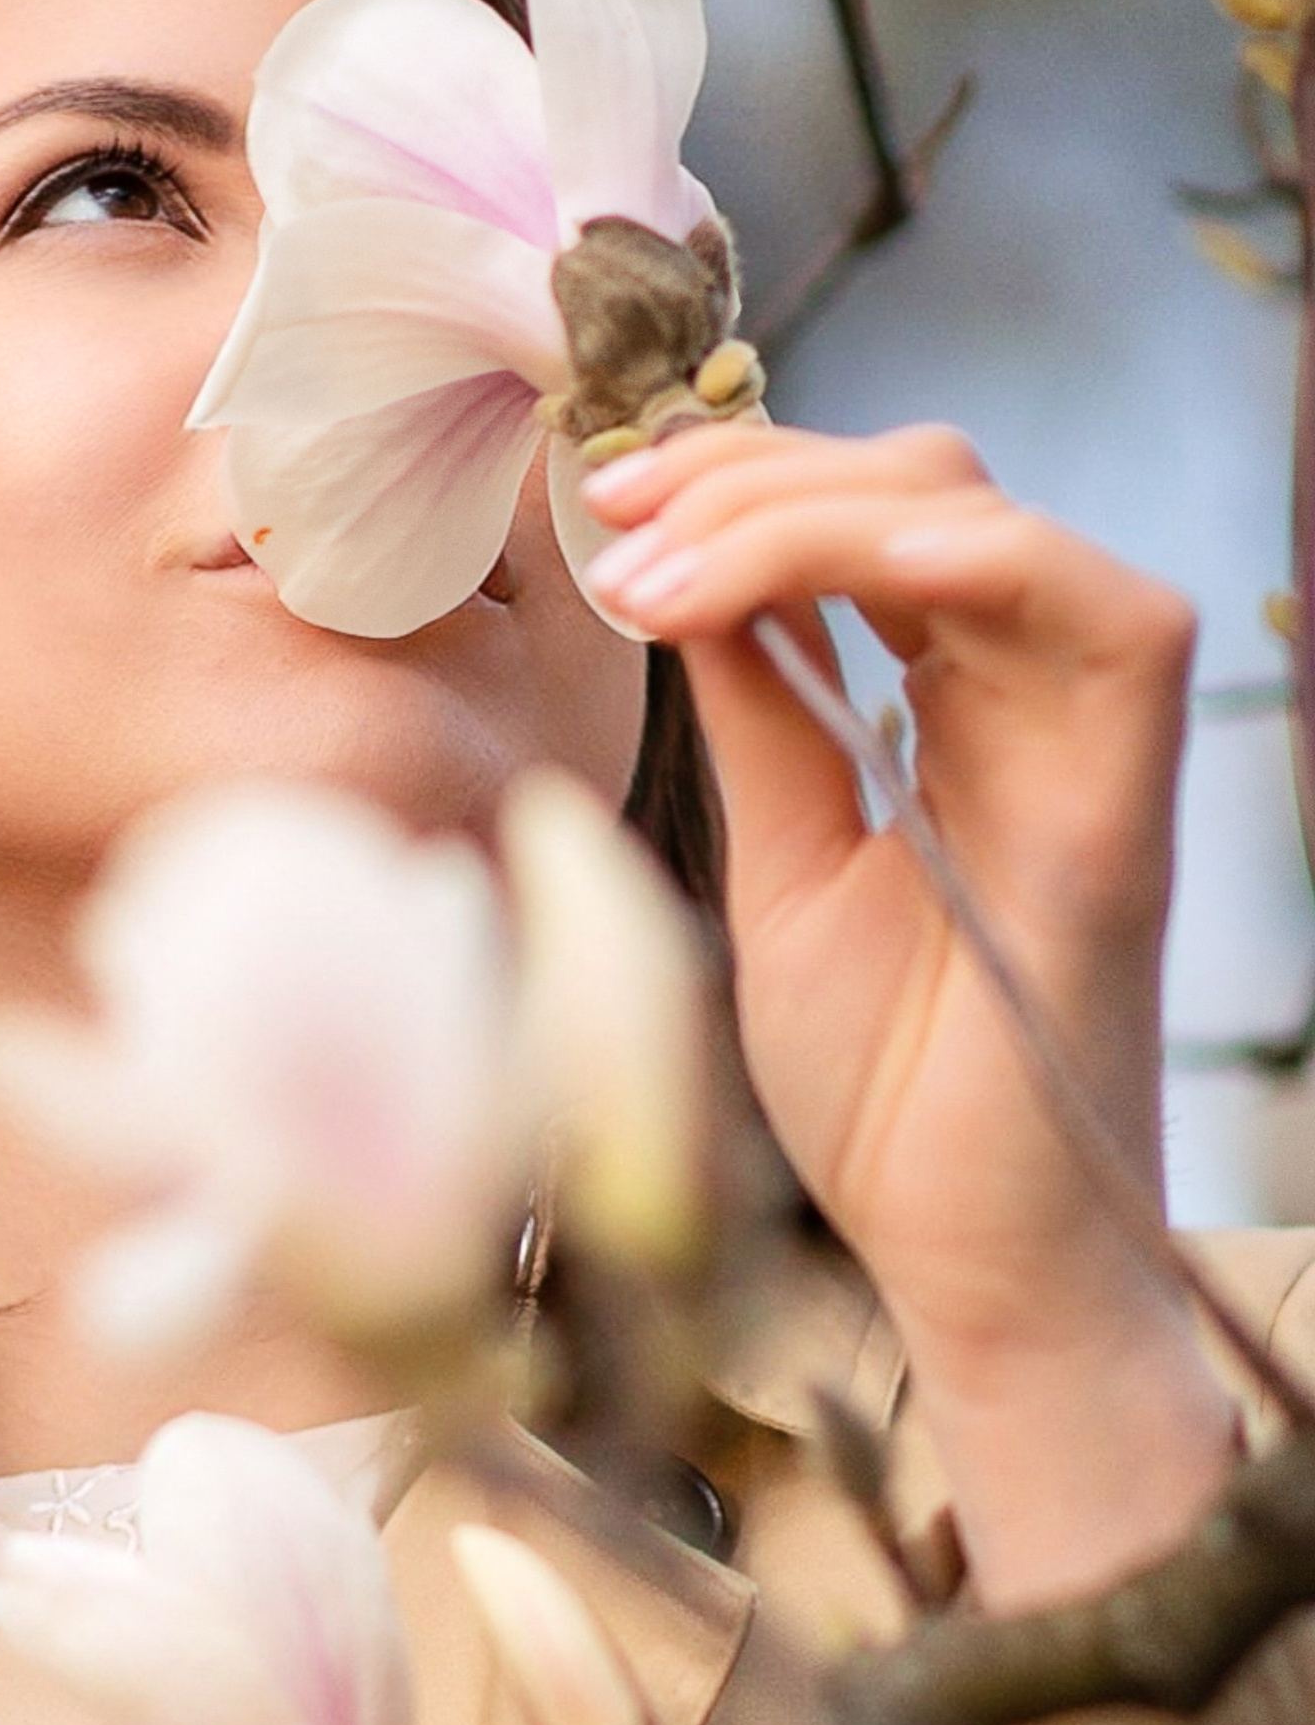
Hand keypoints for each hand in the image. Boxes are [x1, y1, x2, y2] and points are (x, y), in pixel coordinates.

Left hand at [583, 419, 1234, 1603]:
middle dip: (749, 473)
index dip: (736, 486)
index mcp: (960, 709)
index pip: (867, 520)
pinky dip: (949, 555)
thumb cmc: (889, 1089)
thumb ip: (761, 711)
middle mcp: (1034, 699)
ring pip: (979, 516)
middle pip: (918, 482)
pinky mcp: (1122, 797)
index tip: (603, 511)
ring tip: (658, 570)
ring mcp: (1087, 737)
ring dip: (805, 508)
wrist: (966, 1251)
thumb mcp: (781, 859)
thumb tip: (686, 575)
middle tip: (614, 520)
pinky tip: (809, 569)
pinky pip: (1088, 609)